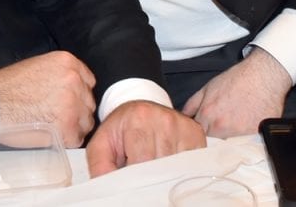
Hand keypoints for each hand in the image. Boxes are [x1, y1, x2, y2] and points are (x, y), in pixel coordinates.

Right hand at [0, 51, 95, 146]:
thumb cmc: (7, 87)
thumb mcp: (38, 66)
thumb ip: (59, 74)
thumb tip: (72, 88)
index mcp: (68, 62)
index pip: (88, 81)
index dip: (78, 94)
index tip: (70, 101)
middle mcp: (74, 80)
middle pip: (88, 102)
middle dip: (76, 110)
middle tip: (57, 116)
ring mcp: (72, 103)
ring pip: (86, 121)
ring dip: (73, 126)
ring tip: (52, 126)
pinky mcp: (67, 126)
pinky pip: (77, 138)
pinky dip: (66, 140)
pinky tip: (52, 135)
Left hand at [86, 100, 204, 176]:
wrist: (137, 108)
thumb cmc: (120, 130)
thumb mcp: (102, 144)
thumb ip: (100, 166)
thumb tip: (107, 188)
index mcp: (139, 118)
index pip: (142, 163)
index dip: (135, 177)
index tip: (130, 181)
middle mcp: (165, 119)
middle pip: (162, 166)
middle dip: (150, 176)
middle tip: (141, 175)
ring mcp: (183, 125)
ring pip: (177, 167)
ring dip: (166, 173)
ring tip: (153, 166)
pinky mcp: (196, 133)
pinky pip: (191, 162)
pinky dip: (180, 168)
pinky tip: (169, 163)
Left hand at [182, 48, 291, 137]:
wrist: (262, 75)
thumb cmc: (237, 79)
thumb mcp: (208, 88)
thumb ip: (192, 105)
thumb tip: (182, 117)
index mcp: (206, 115)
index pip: (196, 134)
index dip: (199, 133)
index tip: (204, 132)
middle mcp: (220, 127)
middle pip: (211, 142)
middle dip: (213, 137)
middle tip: (221, 127)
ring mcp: (238, 134)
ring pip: (227, 146)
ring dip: (228, 140)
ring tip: (234, 127)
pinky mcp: (255, 137)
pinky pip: (245, 146)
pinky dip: (244, 141)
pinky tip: (245, 130)